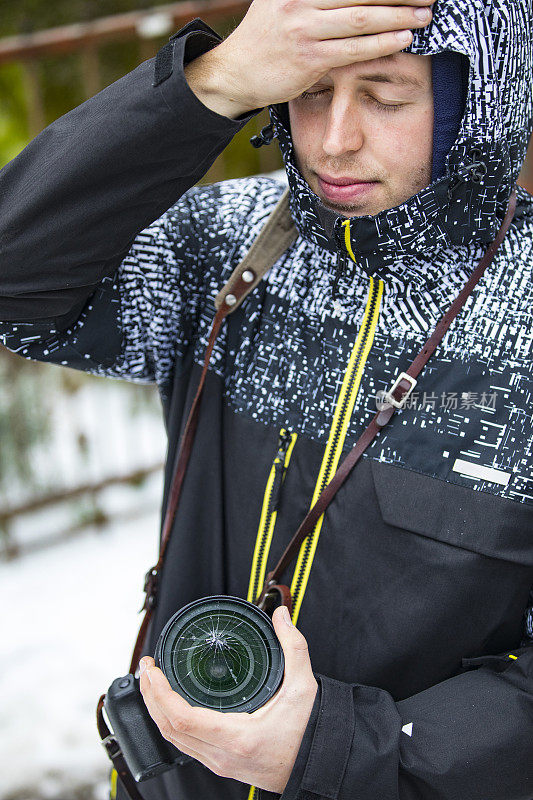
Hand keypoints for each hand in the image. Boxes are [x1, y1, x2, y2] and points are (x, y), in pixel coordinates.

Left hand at [139, 605, 317, 793]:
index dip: (159, 692)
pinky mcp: (222, 764)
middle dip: (150, 696)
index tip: (152, 668)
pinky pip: (185, 744)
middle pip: (169, 729)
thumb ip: (294, 647)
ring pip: (174, 739)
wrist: (319, 767)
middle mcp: (222, 755)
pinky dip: (171, 722)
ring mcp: (219, 763)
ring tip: (152, 682)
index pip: (181, 718)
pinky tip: (170, 705)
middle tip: (147, 667)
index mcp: (237, 738)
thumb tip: (282, 615)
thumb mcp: (304, 687)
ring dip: (157, 710)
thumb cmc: (312, 734)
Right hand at [184, 0, 433, 116]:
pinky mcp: (309, 58)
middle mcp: (301, 0)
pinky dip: (381, 43)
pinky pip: (353, 49)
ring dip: (398, 16)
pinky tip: (402, 38)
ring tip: (425, 14)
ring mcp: (305, 28)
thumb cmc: (266, 35)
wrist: (236, 72)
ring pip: (362, 18)